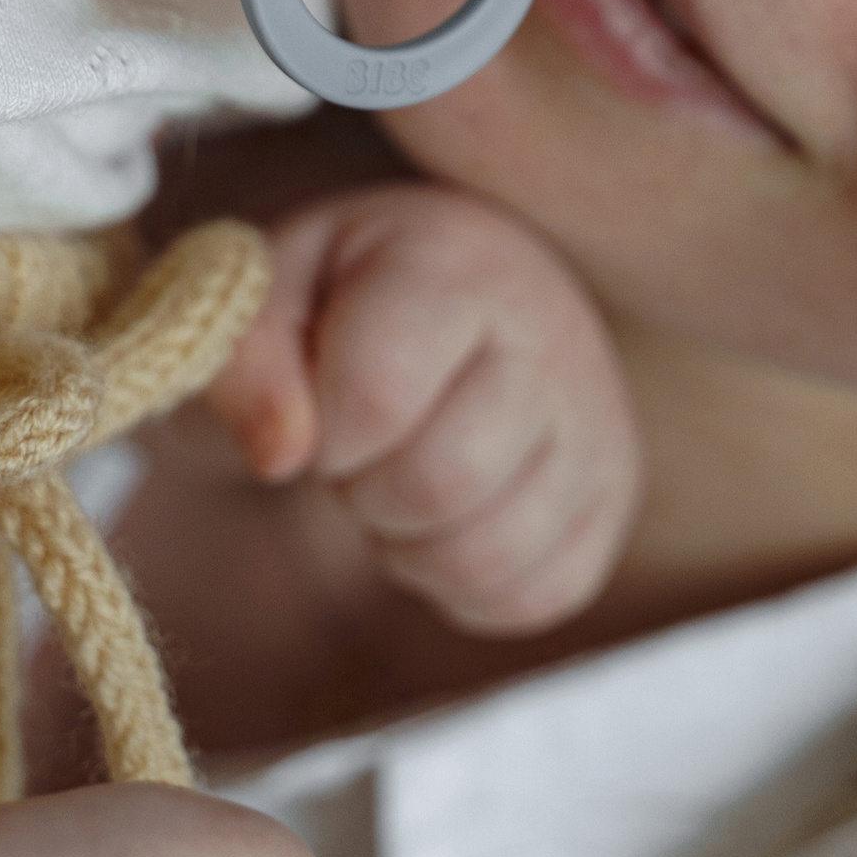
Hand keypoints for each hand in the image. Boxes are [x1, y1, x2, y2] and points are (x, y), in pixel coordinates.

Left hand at [208, 185, 643, 635]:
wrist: (448, 298)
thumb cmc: (337, 302)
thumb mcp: (262, 298)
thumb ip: (241, 361)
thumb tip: (281, 455)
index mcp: (454, 259)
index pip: (378, 393)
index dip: (322, 430)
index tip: (320, 408)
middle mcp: (552, 328)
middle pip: (440, 482)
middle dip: (365, 491)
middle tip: (360, 449)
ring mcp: (598, 417)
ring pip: (487, 555)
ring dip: (410, 544)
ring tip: (400, 478)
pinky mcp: (616, 495)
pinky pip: (531, 597)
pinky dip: (463, 585)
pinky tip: (444, 518)